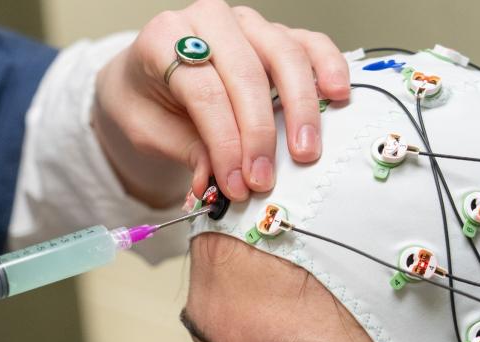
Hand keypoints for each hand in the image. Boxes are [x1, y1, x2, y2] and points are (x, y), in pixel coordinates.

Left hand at [93, 0, 349, 205]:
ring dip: (300, 107)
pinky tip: (338, 94)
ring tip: (305, 151)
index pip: (204, 93)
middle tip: (266, 179)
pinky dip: (327, 65)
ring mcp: (244, 22)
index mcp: (162, 39)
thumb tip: (218, 183)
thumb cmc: (144, 102)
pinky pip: (307, 42)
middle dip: (259, 134)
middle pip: (246, 74)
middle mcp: (206, 20)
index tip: (237, 184)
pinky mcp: (272, 32)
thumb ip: (186, 151)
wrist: (142, 77)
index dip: (225, 142)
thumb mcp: (148, 132)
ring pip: (283, 54)